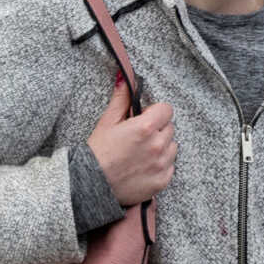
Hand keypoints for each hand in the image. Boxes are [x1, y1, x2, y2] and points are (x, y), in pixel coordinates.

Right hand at [86, 78, 175, 205]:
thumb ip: (121, 99)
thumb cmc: (97, 152)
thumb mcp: (107, 122)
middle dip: (157, 129)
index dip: (155, 112)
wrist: (91, 184)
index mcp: (145, 127)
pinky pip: (170, 166)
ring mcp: (161, 164)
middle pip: (170, 128)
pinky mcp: (162, 181)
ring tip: (142, 152)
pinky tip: (143, 166)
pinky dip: (161, 165)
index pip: (167, 109)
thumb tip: (125, 79)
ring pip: (172, 147)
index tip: (144, 118)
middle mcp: (157, 145)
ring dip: (161, 146)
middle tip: (139, 137)